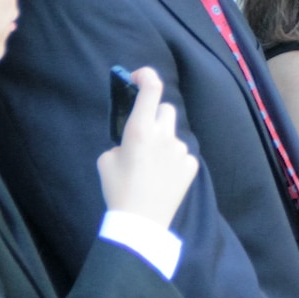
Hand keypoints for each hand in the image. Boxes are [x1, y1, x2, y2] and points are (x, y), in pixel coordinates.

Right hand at [95, 68, 199, 230]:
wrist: (140, 221)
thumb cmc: (117, 189)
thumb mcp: (107, 160)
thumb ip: (122, 142)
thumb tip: (134, 141)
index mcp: (140, 130)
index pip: (152, 88)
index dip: (147, 76)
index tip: (139, 77)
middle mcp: (164, 135)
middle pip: (166, 109)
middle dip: (155, 115)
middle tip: (144, 133)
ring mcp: (181, 150)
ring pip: (173, 134)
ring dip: (164, 141)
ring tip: (152, 165)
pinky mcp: (191, 165)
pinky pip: (182, 154)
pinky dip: (173, 160)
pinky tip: (163, 177)